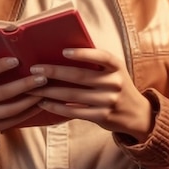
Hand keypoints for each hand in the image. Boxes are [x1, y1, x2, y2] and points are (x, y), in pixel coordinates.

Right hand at [0, 56, 47, 145]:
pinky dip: (30, 112)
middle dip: (24, 85)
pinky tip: (41, 102)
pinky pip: (15, 120)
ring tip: (45, 89)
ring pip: (11, 109)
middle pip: (3, 93)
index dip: (0, 66)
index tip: (17, 59)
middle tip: (42, 77)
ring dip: (30, 99)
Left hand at [28, 48, 153, 141]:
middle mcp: (114, 82)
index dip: (83, 53)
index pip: (101, 56)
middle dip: (54, 72)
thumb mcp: (114, 71)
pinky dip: (56, 107)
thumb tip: (62, 53)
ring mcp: (108, 101)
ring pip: (72, 95)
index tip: (63, 51)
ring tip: (32, 87)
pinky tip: (43, 102)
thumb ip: (96, 63)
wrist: (136, 114)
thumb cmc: (117, 86)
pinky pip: (74, 111)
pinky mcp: (101, 116)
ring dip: (49, 91)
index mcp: (116, 66)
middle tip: (34, 69)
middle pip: (79, 76)